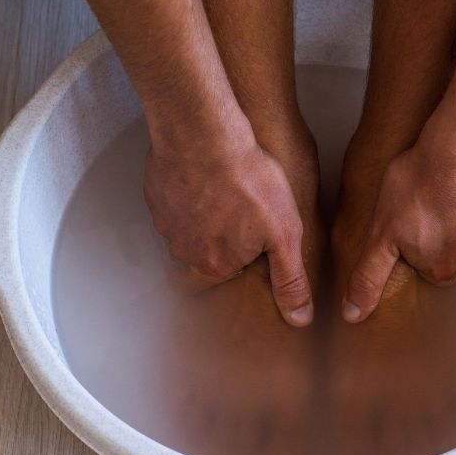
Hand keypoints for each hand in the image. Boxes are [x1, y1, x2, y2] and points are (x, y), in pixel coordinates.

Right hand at [144, 115, 312, 326]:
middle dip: (218, 239)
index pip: (226, 274)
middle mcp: (183, 250)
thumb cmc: (248, 182)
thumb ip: (289, 279)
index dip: (242, 255)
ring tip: (225, 190)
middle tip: (237, 213)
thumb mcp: (284, 235)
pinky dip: (186, 193)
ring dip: (202, 216)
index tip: (249, 238)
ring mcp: (165, 222)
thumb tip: (299, 319)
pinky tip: (204, 176)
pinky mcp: (156, 194)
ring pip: (186, 229)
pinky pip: (172, 202)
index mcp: (214, 265)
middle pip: (202, 254)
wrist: (206, 135)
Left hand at [341, 106, 455, 322]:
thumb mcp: (381, 234)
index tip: (405, 221)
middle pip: (448, 249)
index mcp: (443, 268)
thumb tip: (353, 314)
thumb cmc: (420, 185)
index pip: (423, 265)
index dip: (411, 241)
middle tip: (421, 200)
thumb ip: (369, 276)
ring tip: (439, 185)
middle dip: (436, 229)